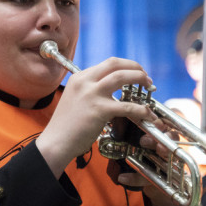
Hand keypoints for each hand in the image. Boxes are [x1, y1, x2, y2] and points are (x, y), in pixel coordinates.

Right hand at [36, 57, 155, 174]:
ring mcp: (92, 94)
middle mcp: (85, 81)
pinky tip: (147, 114)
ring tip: (149, 86)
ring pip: (122, 77)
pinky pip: (127, 106)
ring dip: (139, 79)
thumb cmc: (66, 126)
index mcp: (79, 78)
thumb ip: (91, 91)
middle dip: (135, 67)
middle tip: (145, 77)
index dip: (126, 66)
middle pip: (115, 64)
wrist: (56, 142)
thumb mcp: (75, 99)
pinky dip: (141, 109)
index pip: (108, 63)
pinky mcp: (99, 110)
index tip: (136, 73)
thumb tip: (111, 92)